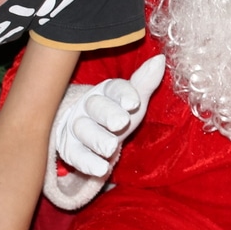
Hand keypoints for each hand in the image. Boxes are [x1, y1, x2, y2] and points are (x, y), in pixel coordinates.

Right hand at [50, 55, 164, 176]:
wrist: (88, 134)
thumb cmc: (116, 112)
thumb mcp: (133, 99)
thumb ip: (145, 82)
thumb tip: (160, 59)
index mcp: (106, 90)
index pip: (114, 89)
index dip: (124, 94)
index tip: (134, 102)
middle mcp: (88, 106)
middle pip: (97, 107)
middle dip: (108, 114)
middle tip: (120, 123)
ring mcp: (77, 126)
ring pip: (84, 130)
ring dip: (97, 140)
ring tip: (111, 147)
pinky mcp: (70, 148)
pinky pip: (77, 155)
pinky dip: (88, 163)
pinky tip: (101, 169)